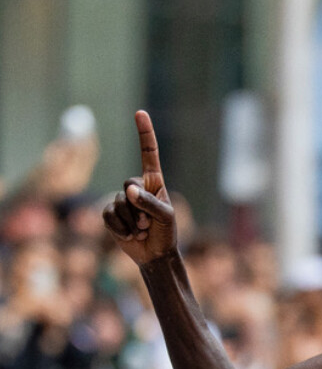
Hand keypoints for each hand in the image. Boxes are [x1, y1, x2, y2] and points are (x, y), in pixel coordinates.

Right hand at [102, 111, 177, 267]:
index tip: (140, 113)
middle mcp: (136, 187)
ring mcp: (122, 200)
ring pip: (119, 203)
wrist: (154, 255)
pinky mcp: (110, 214)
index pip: (148, 154)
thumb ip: (149, 203)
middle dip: (140, 209)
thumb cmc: (165, 234)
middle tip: (150, 224)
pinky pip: (108, 215)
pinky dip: (120, 228)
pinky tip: (130, 236)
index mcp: (153, 182)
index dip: (144, 134)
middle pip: (129, 186)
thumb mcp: (164, 217)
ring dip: (132, 222)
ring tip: (142, 231)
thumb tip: (128, 191)